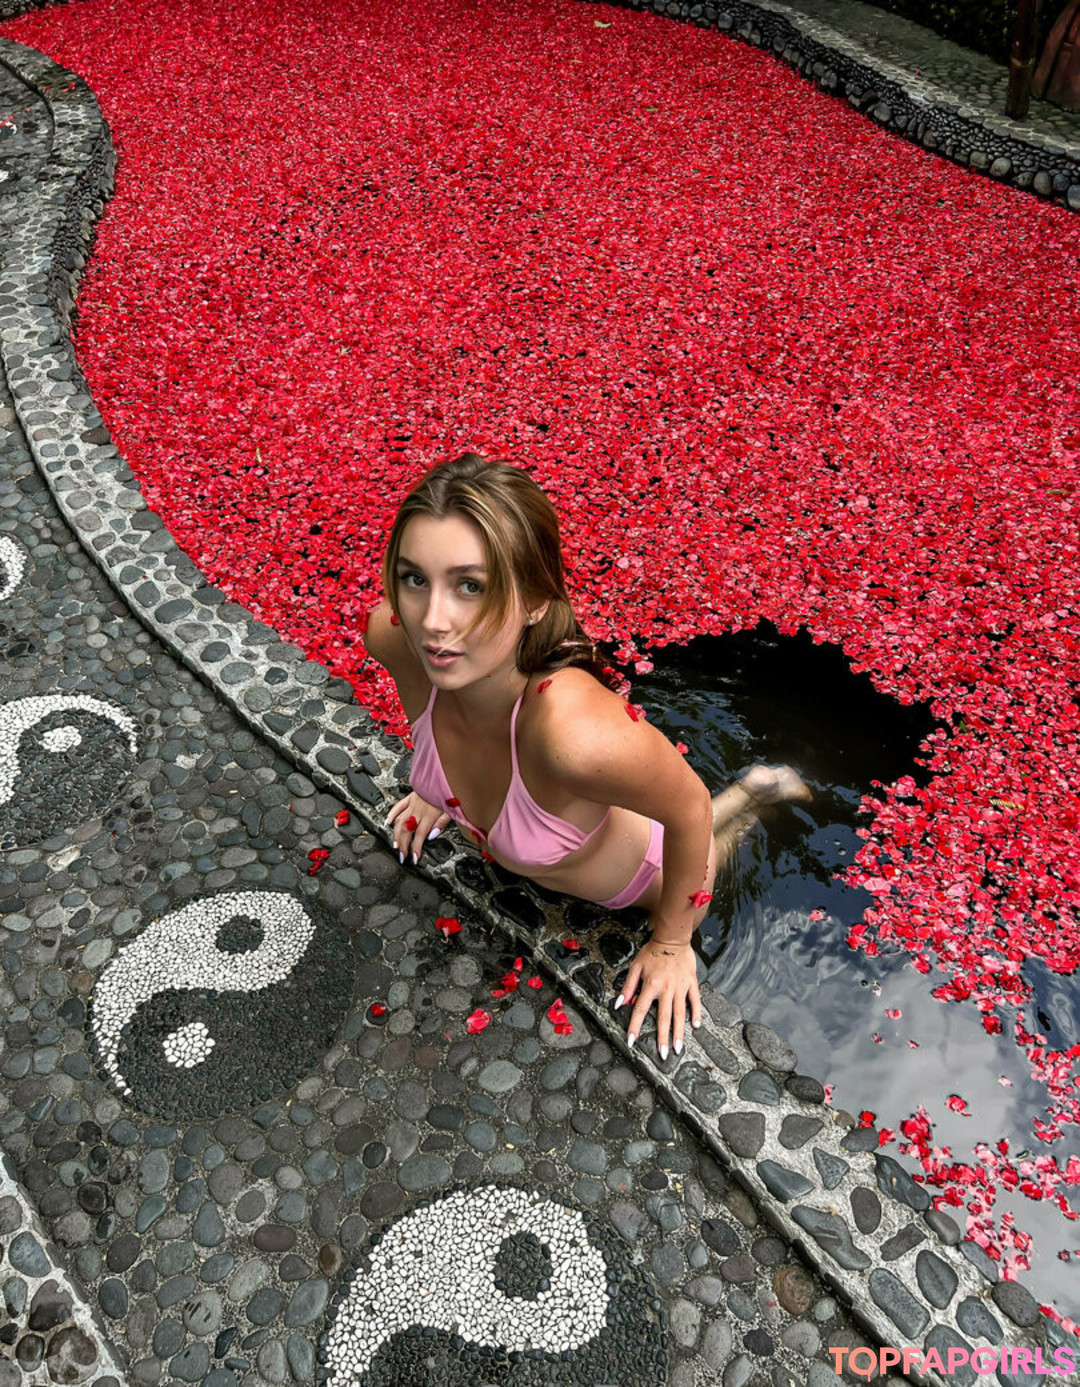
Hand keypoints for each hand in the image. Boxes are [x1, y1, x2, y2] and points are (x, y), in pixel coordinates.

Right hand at [386, 791, 450, 864]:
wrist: (444, 775)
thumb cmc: (449, 792)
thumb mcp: (452, 809)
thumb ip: (442, 823)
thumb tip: (432, 835)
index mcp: (430, 814)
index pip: (420, 835)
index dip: (416, 848)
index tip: (414, 858)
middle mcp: (419, 810)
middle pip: (407, 831)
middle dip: (404, 846)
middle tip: (402, 857)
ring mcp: (413, 804)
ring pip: (400, 821)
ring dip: (396, 835)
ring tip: (395, 846)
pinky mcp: (410, 797)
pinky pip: (398, 806)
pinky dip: (392, 814)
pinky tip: (388, 822)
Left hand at [618, 935, 701, 1059]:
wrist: (672, 938)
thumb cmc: (652, 952)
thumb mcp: (635, 967)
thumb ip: (628, 987)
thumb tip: (619, 1003)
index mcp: (650, 985)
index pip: (641, 1010)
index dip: (635, 1026)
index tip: (631, 1041)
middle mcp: (666, 989)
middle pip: (663, 1017)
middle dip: (662, 1038)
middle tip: (663, 1055)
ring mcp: (680, 987)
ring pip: (679, 1013)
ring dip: (679, 1032)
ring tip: (678, 1048)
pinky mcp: (691, 983)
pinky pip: (695, 1001)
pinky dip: (696, 1013)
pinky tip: (696, 1026)